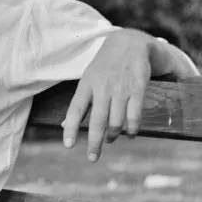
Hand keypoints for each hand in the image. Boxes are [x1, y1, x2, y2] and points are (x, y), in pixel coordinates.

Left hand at [62, 29, 152, 161]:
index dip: (71, 127)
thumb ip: (79, 104)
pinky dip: (132, 128)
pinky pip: (134, 114)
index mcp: (86, 85)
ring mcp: (120, 89)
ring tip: (110, 139)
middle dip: (94, 142)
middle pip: (97, 120)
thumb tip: (63, 125)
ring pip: (116, 121)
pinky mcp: (138, 89)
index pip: (75, 109)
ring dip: (113, 135)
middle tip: (92, 158)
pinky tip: (129, 134)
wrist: (129, 43)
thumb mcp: (87, 81)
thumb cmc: (104, 67)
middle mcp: (102, 88)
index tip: (68, 145)